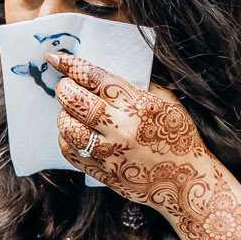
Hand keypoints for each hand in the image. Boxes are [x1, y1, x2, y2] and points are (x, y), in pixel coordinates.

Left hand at [52, 54, 240, 239]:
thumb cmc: (178, 137)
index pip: (94, 77)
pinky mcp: (103, 173)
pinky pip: (70, 152)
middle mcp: (121, 129)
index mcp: (138, 105)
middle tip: (66, 87)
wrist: (187, 182)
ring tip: (73, 112)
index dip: (70, 64)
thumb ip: (136, 85)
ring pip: (67, 127)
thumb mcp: (166, 102)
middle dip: (64, 89)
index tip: (53, 57)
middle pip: (75, 101)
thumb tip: (101, 72)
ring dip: (64, 115)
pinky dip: (66, 139)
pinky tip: (74, 133)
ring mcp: (110, 154)